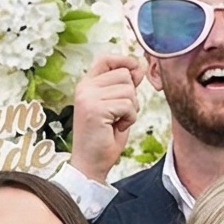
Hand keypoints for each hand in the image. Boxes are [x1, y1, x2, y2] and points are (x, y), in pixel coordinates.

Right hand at [70, 52, 142, 183]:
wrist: (90, 164)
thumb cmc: (104, 137)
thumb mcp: (115, 106)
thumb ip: (123, 87)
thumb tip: (139, 67)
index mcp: (86, 85)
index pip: (106, 59)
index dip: (124, 61)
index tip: (135, 73)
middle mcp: (84, 88)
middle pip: (124, 74)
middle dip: (131, 95)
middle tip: (120, 114)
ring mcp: (88, 97)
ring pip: (128, 90)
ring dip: (131, 109)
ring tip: (117, 122)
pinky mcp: (95, 109)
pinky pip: (128, 105)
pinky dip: (130, 119)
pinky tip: (117, 127)